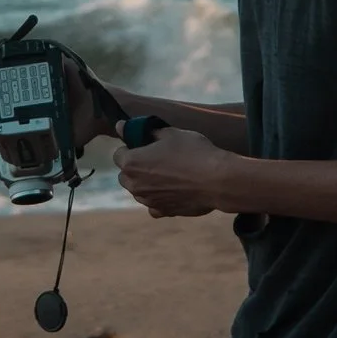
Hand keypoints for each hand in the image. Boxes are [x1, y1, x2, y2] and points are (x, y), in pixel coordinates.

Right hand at [0, 56, 114, 154]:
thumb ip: (59, 61)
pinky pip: (20, 153)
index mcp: (28, 102)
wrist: (102, 111)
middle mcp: (27, 118)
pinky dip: (4, 149)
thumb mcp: (69, 72)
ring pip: (1, 138)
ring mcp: (33, 134)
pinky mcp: (42, 148)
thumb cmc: (85, 91)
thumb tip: (48, 49)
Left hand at [114, 127, 229, 217]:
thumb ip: (143, 131)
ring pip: (138, 191)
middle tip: (156, 158)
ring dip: (145, 183)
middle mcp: (135, 185)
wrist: (217, 180)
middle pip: (125, 175)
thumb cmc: (193, 152)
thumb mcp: (170, 133)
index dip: (131, 147)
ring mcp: (149, 201)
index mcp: (132, 163)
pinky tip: (172, 190)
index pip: (118, 154)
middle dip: (134, 167)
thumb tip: (120, 126)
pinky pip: (153, 206)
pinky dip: (158, 199)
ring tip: (168, 173)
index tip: (145, 144)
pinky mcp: (164, 212)